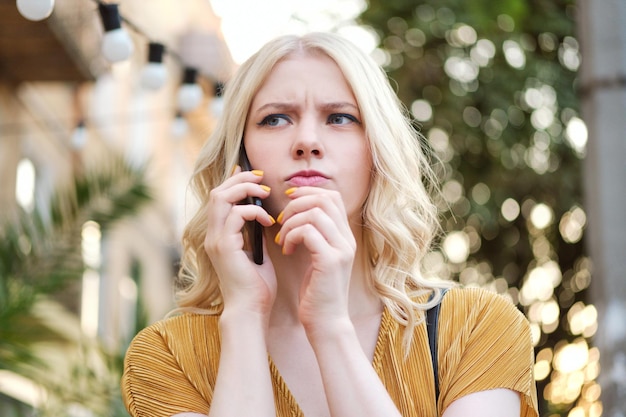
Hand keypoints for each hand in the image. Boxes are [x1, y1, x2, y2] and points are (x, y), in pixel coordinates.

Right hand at [203, 167, 276, 316]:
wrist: (252, 311)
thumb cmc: (257, 288)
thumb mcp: (257, 254)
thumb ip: (254, 234)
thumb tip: (263, 216)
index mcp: (219, 236)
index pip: (219, 199)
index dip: (234, 182)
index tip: (255, 176)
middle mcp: (212, 236)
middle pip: (217, 192)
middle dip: (240, 179)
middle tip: (262, 179)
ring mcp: (215, 241)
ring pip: (221, 197)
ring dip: (245, 190)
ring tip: (265, 193)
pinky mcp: (224, 246)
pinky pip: (235, 215)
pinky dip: (253, 212)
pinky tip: (268, 221)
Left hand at [274, 187, 356, 329]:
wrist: (326, 323)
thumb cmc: (317, 293)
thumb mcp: (317, 258)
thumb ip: (314, 235)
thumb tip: (296, 212)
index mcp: (345, 236)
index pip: (332, 197)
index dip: (308, 193)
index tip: (288, 203)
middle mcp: (347, 239)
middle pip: (325, 198)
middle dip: (297, 203)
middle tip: (282, 220)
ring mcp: (341, 249)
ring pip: (315, 212)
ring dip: (291, 221)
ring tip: (282, 239)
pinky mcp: (330, 261)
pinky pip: (308, 231)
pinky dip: (291, 236)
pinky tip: (286, 250)